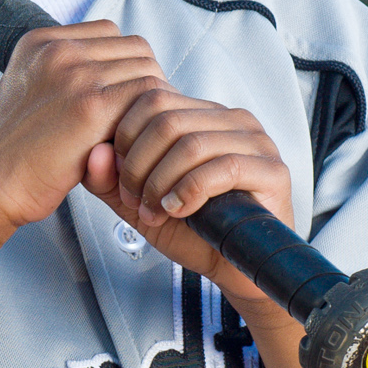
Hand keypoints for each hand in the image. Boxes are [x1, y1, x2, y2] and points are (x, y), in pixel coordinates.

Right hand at [0, 21, 169, 233]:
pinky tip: (130, 142)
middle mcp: (58, 49)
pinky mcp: (91, 106)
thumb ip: (65, 69)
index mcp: (41, 40)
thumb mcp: (30, 87)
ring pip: (147, 71)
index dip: (124, 63)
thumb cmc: (16, 147)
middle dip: (141, 81)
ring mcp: (75, 74)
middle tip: (135, 116)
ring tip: (132, 131)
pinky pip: (147, 96)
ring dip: (147, 102)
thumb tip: (117, 65)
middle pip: (135, 48)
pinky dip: (147, 120)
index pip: (110, 31)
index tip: (120, 93)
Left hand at [81, 86, 295, 318]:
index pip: (151, 98)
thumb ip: (110, 179)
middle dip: (138, 164)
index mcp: (200, 115)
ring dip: (161, 182)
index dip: (125, 138)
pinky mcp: (272, 170)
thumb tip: (95, 152)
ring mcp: (255, 141)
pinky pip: (223, 168)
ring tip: (154, 210)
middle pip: (165, 118)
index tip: (120, 180)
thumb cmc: (192, 229)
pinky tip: (178, 210)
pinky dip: (190, 191)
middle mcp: (230, 119)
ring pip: (190, 143)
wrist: (234, 268)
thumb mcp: (138, 202)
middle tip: (133, 199)